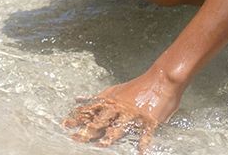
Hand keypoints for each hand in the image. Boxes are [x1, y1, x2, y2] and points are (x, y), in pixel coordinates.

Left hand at [62, 67, 184, 152]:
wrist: (161, 79)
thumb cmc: (137, 86)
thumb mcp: (114, 90)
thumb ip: (97, 98)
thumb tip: (78, 100)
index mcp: (111, 101)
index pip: (90, 110)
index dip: (78, 118)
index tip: (65, 124)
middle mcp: (120, 107)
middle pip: (101, 120)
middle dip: (88, 130)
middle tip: (76, 138)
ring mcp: (134, 114)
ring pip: (120, 127)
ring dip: (111, 136)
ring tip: (103, 145)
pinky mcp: (149, 120)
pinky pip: (145, 133)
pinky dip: (143, 142)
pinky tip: (140, 151)